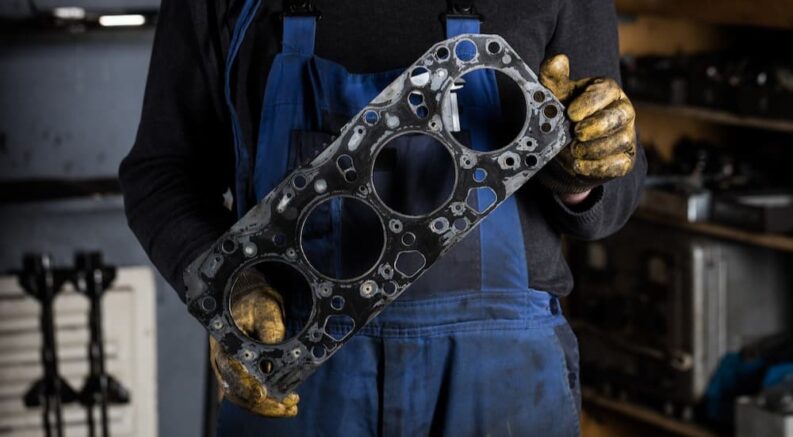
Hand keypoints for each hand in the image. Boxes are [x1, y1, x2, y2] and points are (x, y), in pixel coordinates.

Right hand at [209, 271, 298, 416]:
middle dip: (261, 403)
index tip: (263, 394)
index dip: (246, 385)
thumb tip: (273, 364)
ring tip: (290, 407)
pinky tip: (285, 404)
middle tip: (285, 405)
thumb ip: (269, 334)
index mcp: (224, 342)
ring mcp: (231, 370)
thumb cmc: (257, 303)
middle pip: (235, 391)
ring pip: (243, 397)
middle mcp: (223, 361)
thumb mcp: (266, 311)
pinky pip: (251, 394)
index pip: (230, 370)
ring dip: (266, 407)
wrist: (251, 300)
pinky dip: (267, 402)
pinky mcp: (242, 375)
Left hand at [538, 54, 636, 196]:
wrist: (567, 150)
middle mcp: (622, 111)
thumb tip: (558, 60)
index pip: (607, 90)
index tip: (571, 114)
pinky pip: (619, 164)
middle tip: (577, 133)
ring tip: (574, 151)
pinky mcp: (625, 160)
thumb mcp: (555, 96)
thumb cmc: (565, 115)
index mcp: (607, 91)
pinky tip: (580, 165)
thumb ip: (553, 78)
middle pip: (621, 115)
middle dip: (598, 125)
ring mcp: (626, 135)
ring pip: (621, 140)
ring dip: (595, 148)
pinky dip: (598, 166)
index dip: (590, 102)